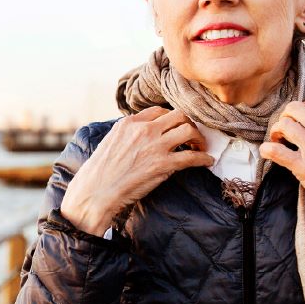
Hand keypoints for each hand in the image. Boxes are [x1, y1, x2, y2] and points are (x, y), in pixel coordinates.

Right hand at [61, 107, 213, 236]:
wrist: (96, 191)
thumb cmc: (100, 172)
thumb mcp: (110, 141)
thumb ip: (127, 134)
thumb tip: (140, 135)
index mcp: (129, 122)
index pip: (159, 111)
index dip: (170, 119)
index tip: (175, 127)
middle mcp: (144, 129)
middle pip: (178, 115)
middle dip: (189, 123)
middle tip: (192, 136)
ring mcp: (155, 145)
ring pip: (188, 129)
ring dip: (198, 138)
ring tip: (200, 147)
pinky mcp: (164, 164)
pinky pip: (192, 156)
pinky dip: (204, 158)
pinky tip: (208, 161)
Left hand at [258, 95, 304, 220]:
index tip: (304, 117)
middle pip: (295, 108)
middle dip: (288, 115)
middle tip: (288, 126)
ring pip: (284, 125)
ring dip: (277, 130)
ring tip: (279, 138)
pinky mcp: (304, 168)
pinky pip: (276, 151)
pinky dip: (267, 149)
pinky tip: (268, 150)